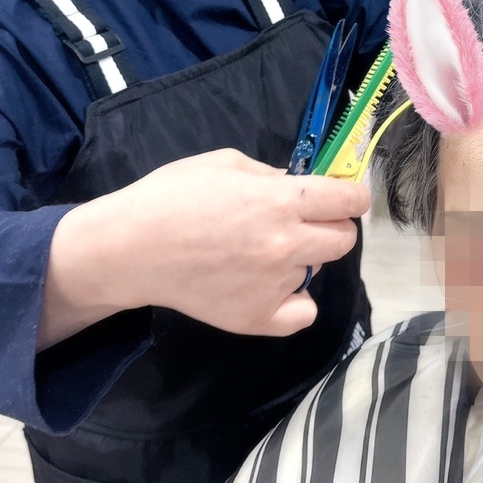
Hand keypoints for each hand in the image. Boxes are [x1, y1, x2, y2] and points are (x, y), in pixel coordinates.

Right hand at [42, 149, 370, 347]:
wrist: (130, 249)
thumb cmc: (172, 196)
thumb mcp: (227, 164)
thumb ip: (273, 175)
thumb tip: (304, 184)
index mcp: (280, 200)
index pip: (350, 200)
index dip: (352, 195)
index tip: (343, 195)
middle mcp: (285, 244)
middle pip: (344, 239)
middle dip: (331, 225)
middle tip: (303, 222)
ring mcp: (275, 285)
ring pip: (314, 270)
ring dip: (299, 259)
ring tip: (256, 252)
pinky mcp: (259, 319)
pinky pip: (304, 313)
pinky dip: (294, 302)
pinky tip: (270, 288)